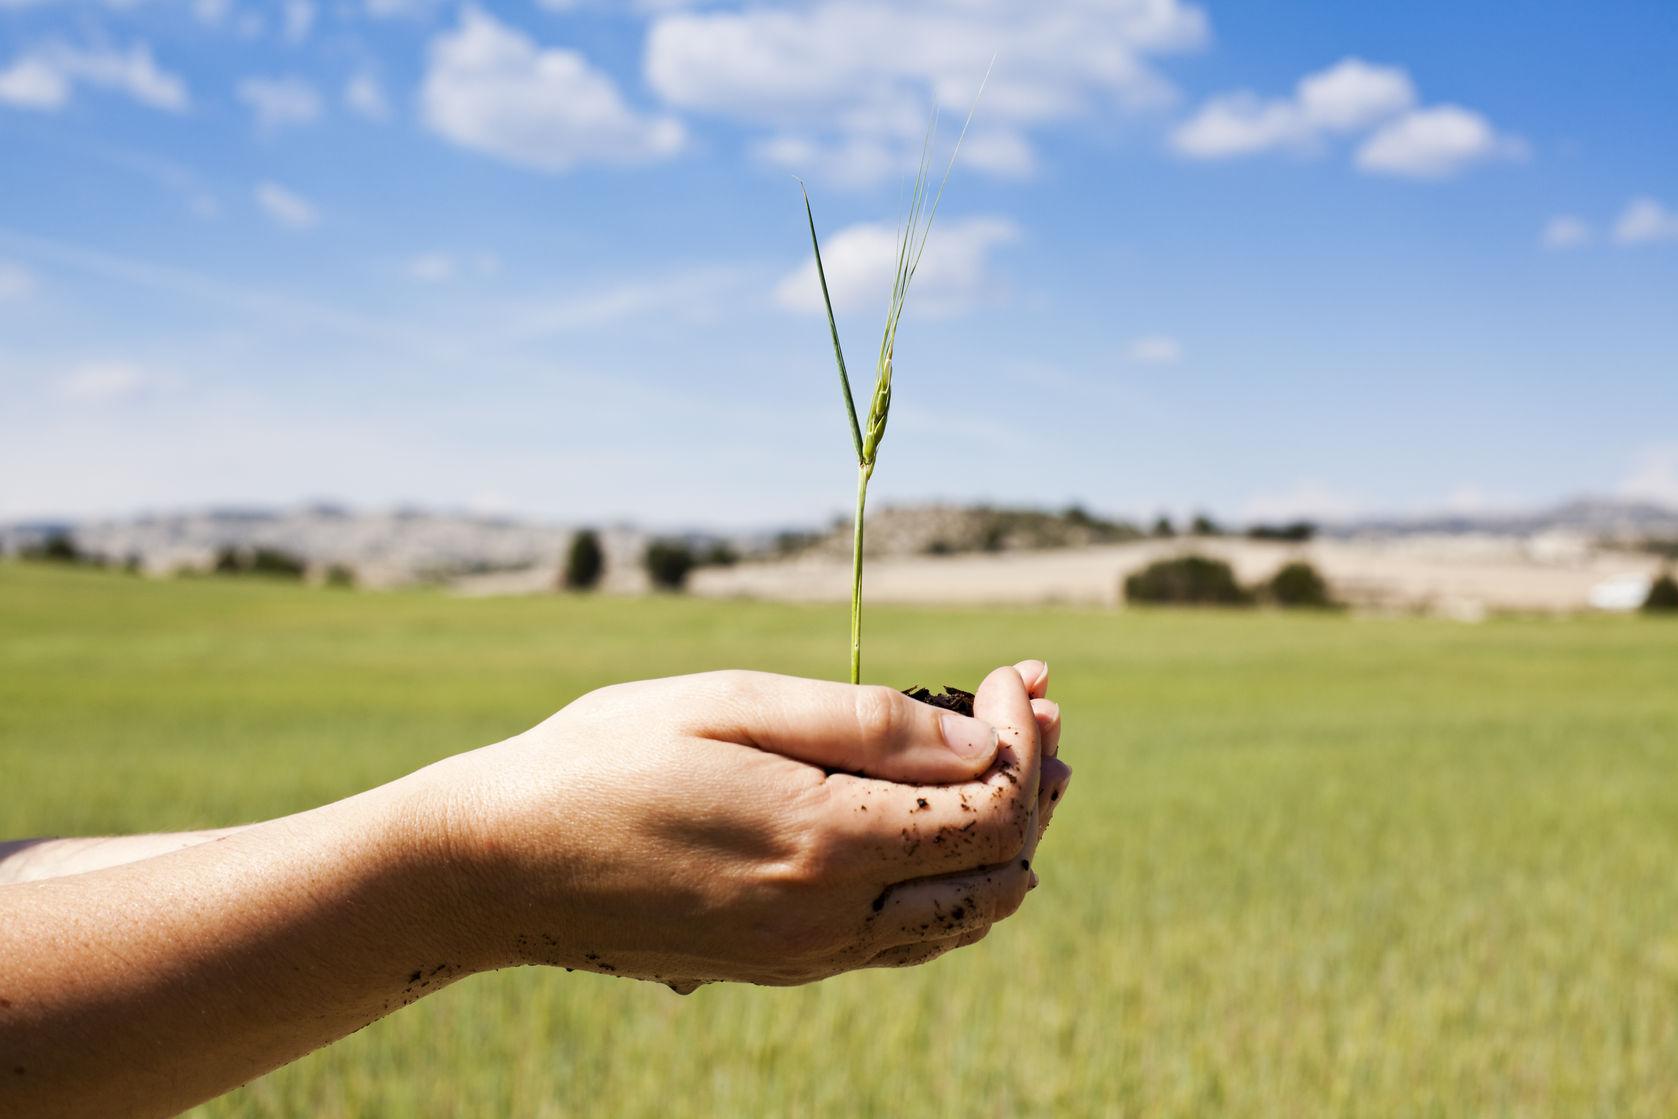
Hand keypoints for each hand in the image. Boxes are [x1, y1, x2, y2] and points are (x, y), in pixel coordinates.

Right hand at [418, 663, 1069, 988]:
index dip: (1023, 738)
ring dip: (1004, 841)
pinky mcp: (781, 967)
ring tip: (1016, 766)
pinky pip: (904, 940)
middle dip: (1033, 785)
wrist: (499, 867)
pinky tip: (942, 832)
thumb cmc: (604, 761)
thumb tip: (981, 741)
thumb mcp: (732, 708)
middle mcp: (833, 919)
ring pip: (959, 917)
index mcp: (827, 844)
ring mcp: (808, 955)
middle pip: (995, 870)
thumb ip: (865, 726)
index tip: (1015, 674)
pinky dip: (950, 885)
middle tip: (1034, 711)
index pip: (990, 808)